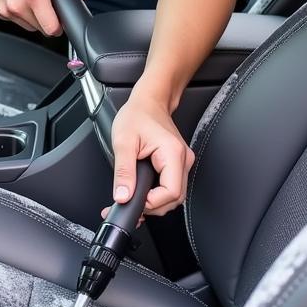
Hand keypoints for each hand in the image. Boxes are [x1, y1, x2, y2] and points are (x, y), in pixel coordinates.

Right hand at [0, 0, 88, 34]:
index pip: (51, 28)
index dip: (60, 25)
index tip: (60, 18)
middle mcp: (18, 5)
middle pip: (42, 29)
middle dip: (48, 18)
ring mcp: (7, 10)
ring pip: (30, 27)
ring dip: (35, 17)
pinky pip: (18, 21)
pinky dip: (22, 14)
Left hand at [103, 89, 193, 217]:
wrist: (149, 101)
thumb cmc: (138, 115)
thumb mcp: (123, 142)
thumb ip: (123, 172)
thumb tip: (123, 196)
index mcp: (172, 153)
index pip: (171, 192)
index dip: (152, 203)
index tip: (133, 201)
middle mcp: (182, 159)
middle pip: (175, 198)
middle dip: (151, 206)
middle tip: (128, 203)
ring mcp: (181, 162)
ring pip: (173, 195)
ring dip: (154, 202)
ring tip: (133, 198)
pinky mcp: (176, 164)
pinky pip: (170, 186)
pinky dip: (156, 194)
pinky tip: (142, 192)